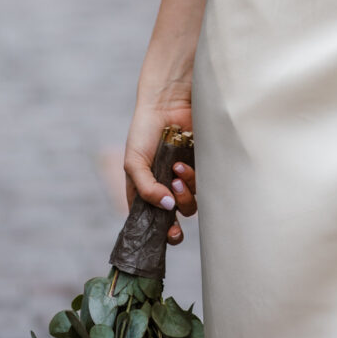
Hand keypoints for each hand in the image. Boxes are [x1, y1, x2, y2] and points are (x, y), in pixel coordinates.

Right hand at [123, 96, 196, 246]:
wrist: (167, 101)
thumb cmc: (144, 131)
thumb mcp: (133, 162)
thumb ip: (145, 189)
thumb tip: (167, 208)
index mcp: (146, 192)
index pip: (152, 223)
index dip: (160, 235)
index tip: (167, 236)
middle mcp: (166, 188)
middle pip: (175, 219)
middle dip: (175, 223)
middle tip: (172, 213)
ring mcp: (183, 178)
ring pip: (191, 204)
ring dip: (184, 195)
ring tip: (175, 173)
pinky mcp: (200, 166)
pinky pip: (203, 185)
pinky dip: (192, 180)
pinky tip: (182, 165)